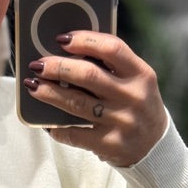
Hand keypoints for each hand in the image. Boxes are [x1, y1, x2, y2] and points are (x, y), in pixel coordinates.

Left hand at [23, 31, 167, 166]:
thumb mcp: (136, 82)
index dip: (84, 40)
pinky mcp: (109, 144)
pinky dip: (56, 128)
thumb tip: (68, 52)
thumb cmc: (137, 106)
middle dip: (57, 67)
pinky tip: (46, 123)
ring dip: (49, 93)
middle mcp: (132, 97)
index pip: (112, 48)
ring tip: (33, 86)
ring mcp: (121, 122)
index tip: (61, 39)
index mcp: (141, 74)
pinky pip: (74, 134)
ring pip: (76, 103)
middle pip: (87, 75)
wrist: (155, 148)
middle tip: (38, 65)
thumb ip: (112, 67)